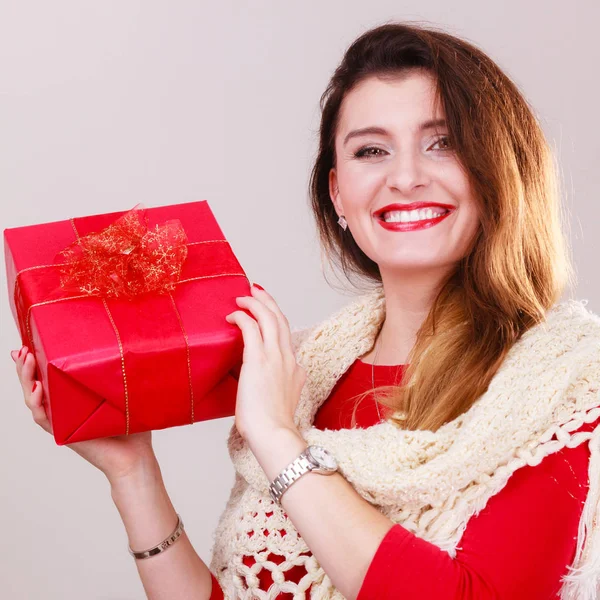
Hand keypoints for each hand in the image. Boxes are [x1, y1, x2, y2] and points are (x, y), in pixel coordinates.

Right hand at [11, 345, 157, 484]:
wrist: (135, 458)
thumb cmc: (134, 429)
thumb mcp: (127, 396)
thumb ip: (122, 378)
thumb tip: (130, 349)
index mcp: (75, 400)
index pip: (50, 378)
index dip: (37, 363)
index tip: (29, 343)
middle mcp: (64, 410)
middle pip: (36, 385)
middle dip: (25, 367)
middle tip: (21, 348)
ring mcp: (61, 422)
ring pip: (34, 399)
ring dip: (27, 379)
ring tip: (26, 360)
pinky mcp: (63, 435)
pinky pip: (44, 418)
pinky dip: (37, 403)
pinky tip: (37, 388)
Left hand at [225, 284, 305, 442]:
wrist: (274, 434)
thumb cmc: (271, 427)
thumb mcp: (280, 404)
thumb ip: (275, 390)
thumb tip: (260, 387)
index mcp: (295, 370)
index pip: (287, 338)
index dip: (276, 320)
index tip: (266, 313)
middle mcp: (288, 358)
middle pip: (281, 319)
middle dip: (268, 301)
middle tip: (256, 290)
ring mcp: (276, 357)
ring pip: (269, 317)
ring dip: (255, 302)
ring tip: (243, 296)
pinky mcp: (258, 358)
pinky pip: (251, 327)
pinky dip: (242, 316)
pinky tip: (232, 315)